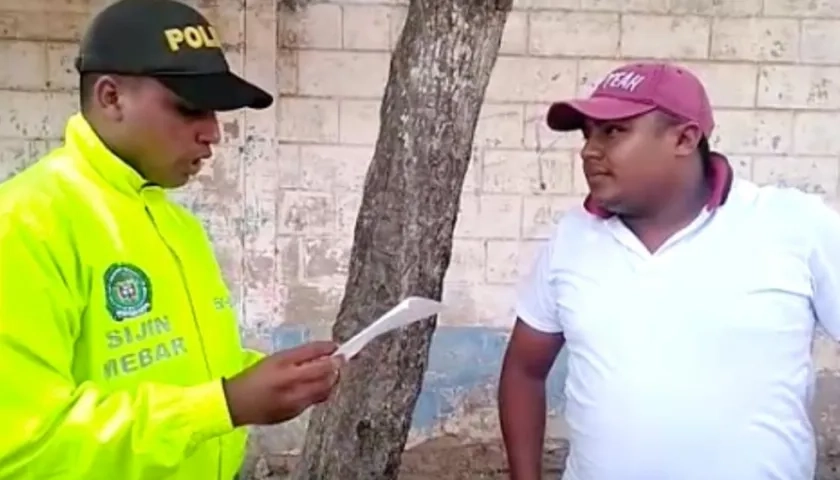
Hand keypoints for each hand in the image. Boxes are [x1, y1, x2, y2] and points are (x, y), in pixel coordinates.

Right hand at [222, 341, 343, 426]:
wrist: (236, 404)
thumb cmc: (256, 378)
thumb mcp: (276, 360)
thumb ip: (301, 357)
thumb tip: (326, 352)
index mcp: (282, 364)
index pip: (312, 353)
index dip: (328, 349)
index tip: (337, 347)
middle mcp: (289, 382)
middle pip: (324, 373)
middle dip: (335, 366)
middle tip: (338, 361)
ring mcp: (293, 400)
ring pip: (324, 389)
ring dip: (331, 380)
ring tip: (328, 373)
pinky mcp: (295, 413)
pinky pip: (314, 401)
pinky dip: (319, 391)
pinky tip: (313, 387)